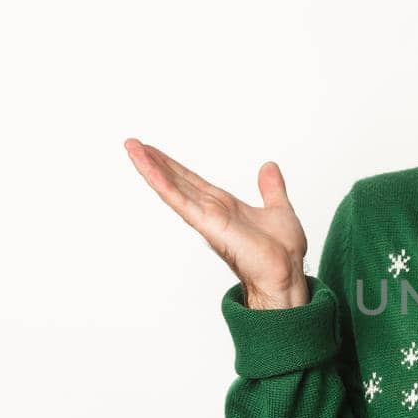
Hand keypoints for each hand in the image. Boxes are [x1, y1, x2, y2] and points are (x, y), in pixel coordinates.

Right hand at [124, 137, 310, 307]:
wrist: (286, 273)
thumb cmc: (282, 253)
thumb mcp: (278, 209)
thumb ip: (271, 189)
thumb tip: (269, 168)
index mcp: (224, 207)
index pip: (192, 181)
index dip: (173, 166)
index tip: (155, 151)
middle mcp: (211, 211)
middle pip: (177, 181)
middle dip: (154, 163)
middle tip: (132, 144)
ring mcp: (206, 218)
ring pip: (172, 188)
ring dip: (150, 167)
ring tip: (131, 148)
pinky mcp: (207, 224)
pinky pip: (179, 201)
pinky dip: (162, 184)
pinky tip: (147, 168)